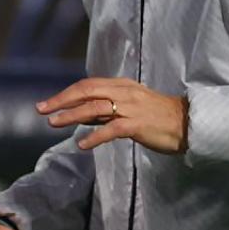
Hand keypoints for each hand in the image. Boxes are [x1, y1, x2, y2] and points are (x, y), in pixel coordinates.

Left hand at [37, 77, 187, 153]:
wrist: (188, 123)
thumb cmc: (158, 116)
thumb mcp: (130, 104)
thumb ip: (107, 107)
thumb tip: (81, 112)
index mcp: (121, 85)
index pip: (87, 85)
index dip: (66, 93)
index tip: (47, 103)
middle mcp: (124, 92)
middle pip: (86, 91)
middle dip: (61, 100)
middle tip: (41, 110)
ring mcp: (131, 107)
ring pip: (95, 107)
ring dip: (71, 115)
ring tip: (53, 123)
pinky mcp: (138, 125)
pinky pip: (112, 129)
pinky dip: (94, 136)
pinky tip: (82, 144)